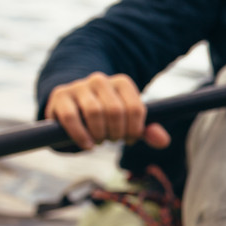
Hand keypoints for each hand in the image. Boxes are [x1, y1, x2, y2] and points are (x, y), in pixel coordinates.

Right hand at [45, 72, 170, 150]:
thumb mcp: (129, 122)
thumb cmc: (107, 116)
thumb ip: (147, 131)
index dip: (135, 130)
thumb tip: (164, 141)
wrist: (73, 106)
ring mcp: (79, 86)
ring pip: (94, 112)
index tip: (129, 139)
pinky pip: (72, 117)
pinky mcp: (61, 96)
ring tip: (99, 141)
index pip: (136, 108)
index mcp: (122, 83)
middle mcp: (101, 80)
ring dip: (99, 134)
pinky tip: (87, 145)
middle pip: (115, 111)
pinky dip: (81, 135)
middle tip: (112, 140)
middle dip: (116, 132)